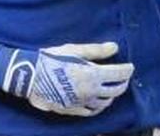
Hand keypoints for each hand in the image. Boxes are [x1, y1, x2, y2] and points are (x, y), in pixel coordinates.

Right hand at [8, 42, 134, 116]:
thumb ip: (97, 50)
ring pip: (104, 103)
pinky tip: (99, 103)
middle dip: (123, 83)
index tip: (130, 67)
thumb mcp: (75, 49)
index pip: (119, 75)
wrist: (29, 76)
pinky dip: (98, 107)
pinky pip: (90, 112)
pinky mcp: (71, 110)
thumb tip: (115, 47)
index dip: (127, 70)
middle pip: (115, 91)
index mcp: (93, 75)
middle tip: (124, 78)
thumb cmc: (51, 59)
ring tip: (112, 89)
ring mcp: (81, 103)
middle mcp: (90, 91)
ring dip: (111, 96)